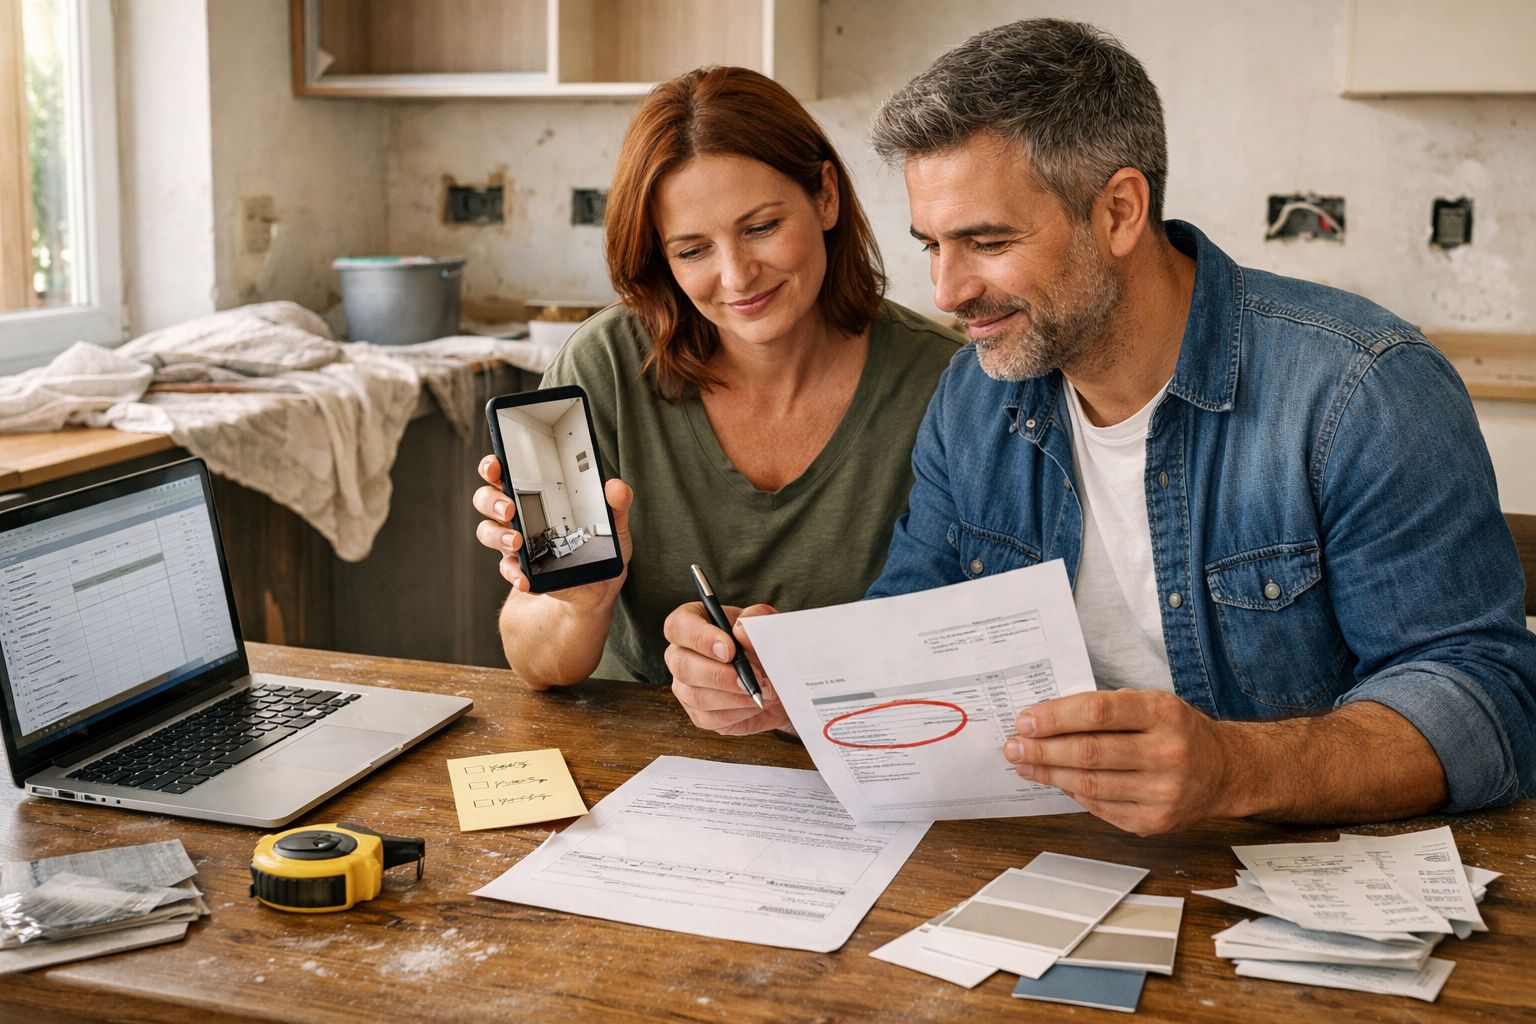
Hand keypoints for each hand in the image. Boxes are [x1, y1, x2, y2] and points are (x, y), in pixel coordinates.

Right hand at [472, 454, 631, 609]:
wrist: (595, 590)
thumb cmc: (600, 550)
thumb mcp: (614, 526)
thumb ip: (616, 504)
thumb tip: (616, 486)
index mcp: (536, 495)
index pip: (506, 473)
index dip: (493, 466)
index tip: (497, 465)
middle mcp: (519, 516)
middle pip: (486, 499)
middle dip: (492, 500)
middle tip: (509, 508)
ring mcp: (515, 544)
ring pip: (488, 532)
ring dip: (498, 536)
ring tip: (517, 542)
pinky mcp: (519, 570)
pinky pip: (507, 569)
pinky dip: (514, 573)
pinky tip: (525, 579)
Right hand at [664, 602, 790, 734]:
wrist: (779, 679)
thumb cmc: (766, 645)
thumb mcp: (767, 623)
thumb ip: (755, 619)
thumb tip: (740, 630)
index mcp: (693, 621)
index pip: (678, 626)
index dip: (700, 638)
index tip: (729, 649)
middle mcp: (681, 653)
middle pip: (681, 665)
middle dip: (720, 675)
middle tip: (753, 679)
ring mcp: (685, 685)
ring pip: (696, 695)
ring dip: (735, 697)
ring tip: (763, 691)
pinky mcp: (697, 713)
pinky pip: (710, 717)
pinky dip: (738, 713)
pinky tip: (754, 704)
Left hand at [1003, 689, 1236, 834]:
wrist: (1225, 771)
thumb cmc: (1178, 732)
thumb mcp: (1152, 704)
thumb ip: (1106, 709)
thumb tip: (1045, 719)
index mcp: (1164, 714)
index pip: (1098, 712)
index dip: (1055, 717)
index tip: (1025, 720)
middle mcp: (1168, 754)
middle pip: (1089, 753)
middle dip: (1042, 749)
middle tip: (1013, 746)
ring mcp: (1163, 793)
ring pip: (1090, 785)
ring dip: (1049, 773)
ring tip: (1025, 763)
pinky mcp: (1155, 821)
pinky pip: (1100, 807)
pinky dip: (1073, 792)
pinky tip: (1057, 780)